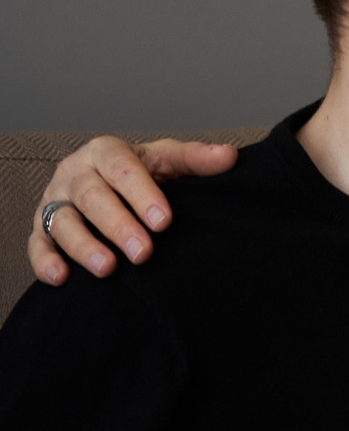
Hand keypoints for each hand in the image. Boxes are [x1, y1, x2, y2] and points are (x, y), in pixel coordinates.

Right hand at [27, 136, 232, 284]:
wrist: (105, 183)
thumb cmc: (140, 172)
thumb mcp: (166, 160)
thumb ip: (194, 159)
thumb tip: (229, 157)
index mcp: (105, 152)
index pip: (122, 168)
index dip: (142, 194)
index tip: (165, 222)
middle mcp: (75, 173)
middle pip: (92, 197)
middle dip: (118, 226)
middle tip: (143, 252)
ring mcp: (54, 201)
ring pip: (63, 222)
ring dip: (83, 246)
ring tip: (108, 268)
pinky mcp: (40, 228)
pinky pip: (37, 245)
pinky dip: (45, 261)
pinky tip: (61, 278)